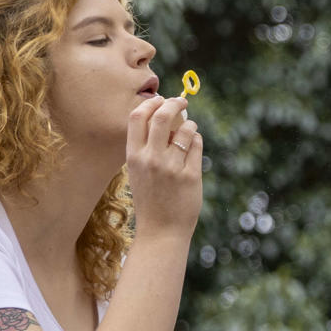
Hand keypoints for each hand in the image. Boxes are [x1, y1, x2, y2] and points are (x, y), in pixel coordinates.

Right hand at [125, 96, 202, 236]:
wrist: (161, 231)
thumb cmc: (150, 199)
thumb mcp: (137, 171)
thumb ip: (146, 147)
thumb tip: (163, 116)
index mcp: (133, 157)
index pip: (137, 117)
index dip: (150, 103)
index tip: (160, 99)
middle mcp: (151, 159)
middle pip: (162, 116)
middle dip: (173, 103)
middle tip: (181, 101)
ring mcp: (171, 167)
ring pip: (185, 129)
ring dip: (189, 124)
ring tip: (189, 129)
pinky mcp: (191, 175)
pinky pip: (197, 145)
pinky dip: (196, 139)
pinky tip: (193, 144)